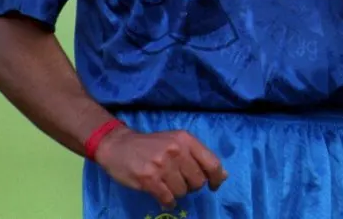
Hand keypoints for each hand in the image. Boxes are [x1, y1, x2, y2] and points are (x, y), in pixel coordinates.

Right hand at [94, 126, 227, 209]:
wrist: (119, 145)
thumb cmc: (152, 145)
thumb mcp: (177, 142)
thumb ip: (199, 157)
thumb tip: (223, 175)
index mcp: (186, 139)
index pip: (212, 163)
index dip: (216, 178)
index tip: (213, 186)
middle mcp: (177, 150)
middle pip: (198, 181)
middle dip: (191, 186)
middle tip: (180, 181)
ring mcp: (162, 165)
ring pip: (182, 192)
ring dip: (177, 193)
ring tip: (167, 185)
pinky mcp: (148, 179)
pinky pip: (167, 199)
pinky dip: (167, 202)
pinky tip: (163, 197)